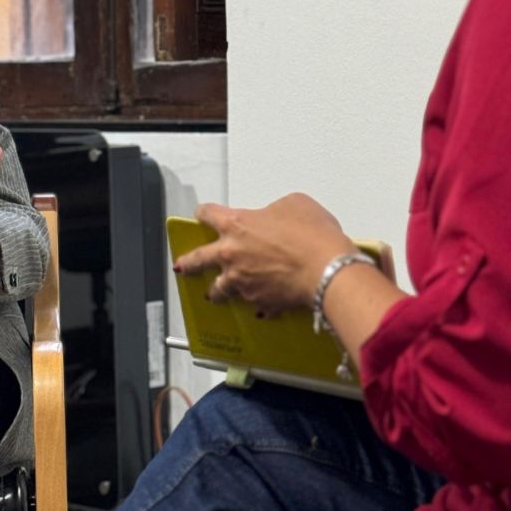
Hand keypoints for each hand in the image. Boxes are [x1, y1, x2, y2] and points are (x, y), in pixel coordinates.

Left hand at [173, 193, 354, 311]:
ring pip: (219, 290)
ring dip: (216, 290)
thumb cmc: (313, 236)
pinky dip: (256, 304)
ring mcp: (242, 282)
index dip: (204, 213)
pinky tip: (260, 306)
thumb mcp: (294, 204)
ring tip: (214, 293)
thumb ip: (275, 210)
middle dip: (188, 262)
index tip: (202, 214)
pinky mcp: (259, 302)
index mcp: (236, 225)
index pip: (208, 214)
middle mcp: (231, 255)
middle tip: (182, 265)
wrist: (328, 271)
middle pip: (197, 259)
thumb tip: (275, 218)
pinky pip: (253, 305)